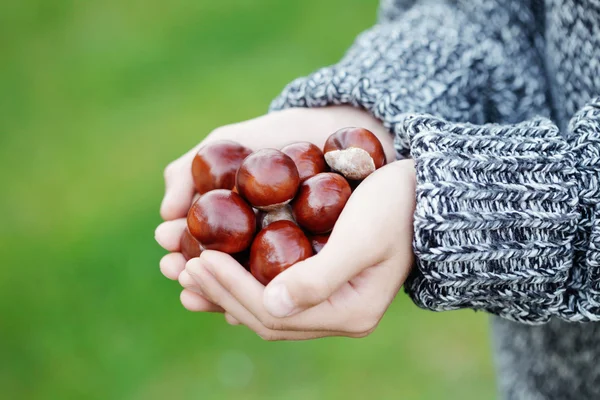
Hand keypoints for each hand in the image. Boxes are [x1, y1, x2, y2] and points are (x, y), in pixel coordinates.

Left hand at [180, 159, 415, 338]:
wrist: (422, 193)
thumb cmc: (394, 208)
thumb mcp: (360, 238)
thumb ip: (320, 277)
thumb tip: (269, 306)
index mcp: (348, 313)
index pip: (274, 313)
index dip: (231, 288)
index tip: (199, 259)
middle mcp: (336, 316)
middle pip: (263, 316)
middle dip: (218, 292)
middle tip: (180, 266)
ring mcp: (328, 302)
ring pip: (263, 306)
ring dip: (222, 290)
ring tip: (185, 272)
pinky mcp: (321, 281)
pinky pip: (272, 289)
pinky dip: (241, 280)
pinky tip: (216, 268)